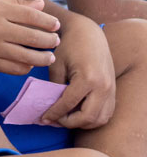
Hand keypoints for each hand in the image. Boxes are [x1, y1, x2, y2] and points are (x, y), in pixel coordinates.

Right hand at [0, 0, 59, 73]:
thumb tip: (43, 5)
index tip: (56, 26)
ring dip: (44, 58)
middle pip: (33, 37)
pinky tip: (30, 63)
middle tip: (55, 41)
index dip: (48, 22)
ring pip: (28, 56)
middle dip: (50, 41)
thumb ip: (18, 4)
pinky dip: (26, 67)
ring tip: (50, 57)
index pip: (32, 16)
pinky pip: (15, 68)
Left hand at [40, 15, 115, 129]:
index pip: (69, 104)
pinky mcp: (113, 90)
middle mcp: (103, 87)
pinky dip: (92, 118)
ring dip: (82, 123)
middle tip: (53, 119)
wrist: (89, 33)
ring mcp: (111, 90)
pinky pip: (106, 113)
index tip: (43, 118)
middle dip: (68, 122)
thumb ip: (54, 86)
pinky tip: (77, 113)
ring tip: (65, 117)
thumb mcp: (56, 64)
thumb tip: (49, 105)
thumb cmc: (69, 46)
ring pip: (99, 119)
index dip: (54, 113)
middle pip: (87, 118)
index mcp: (88, 79)